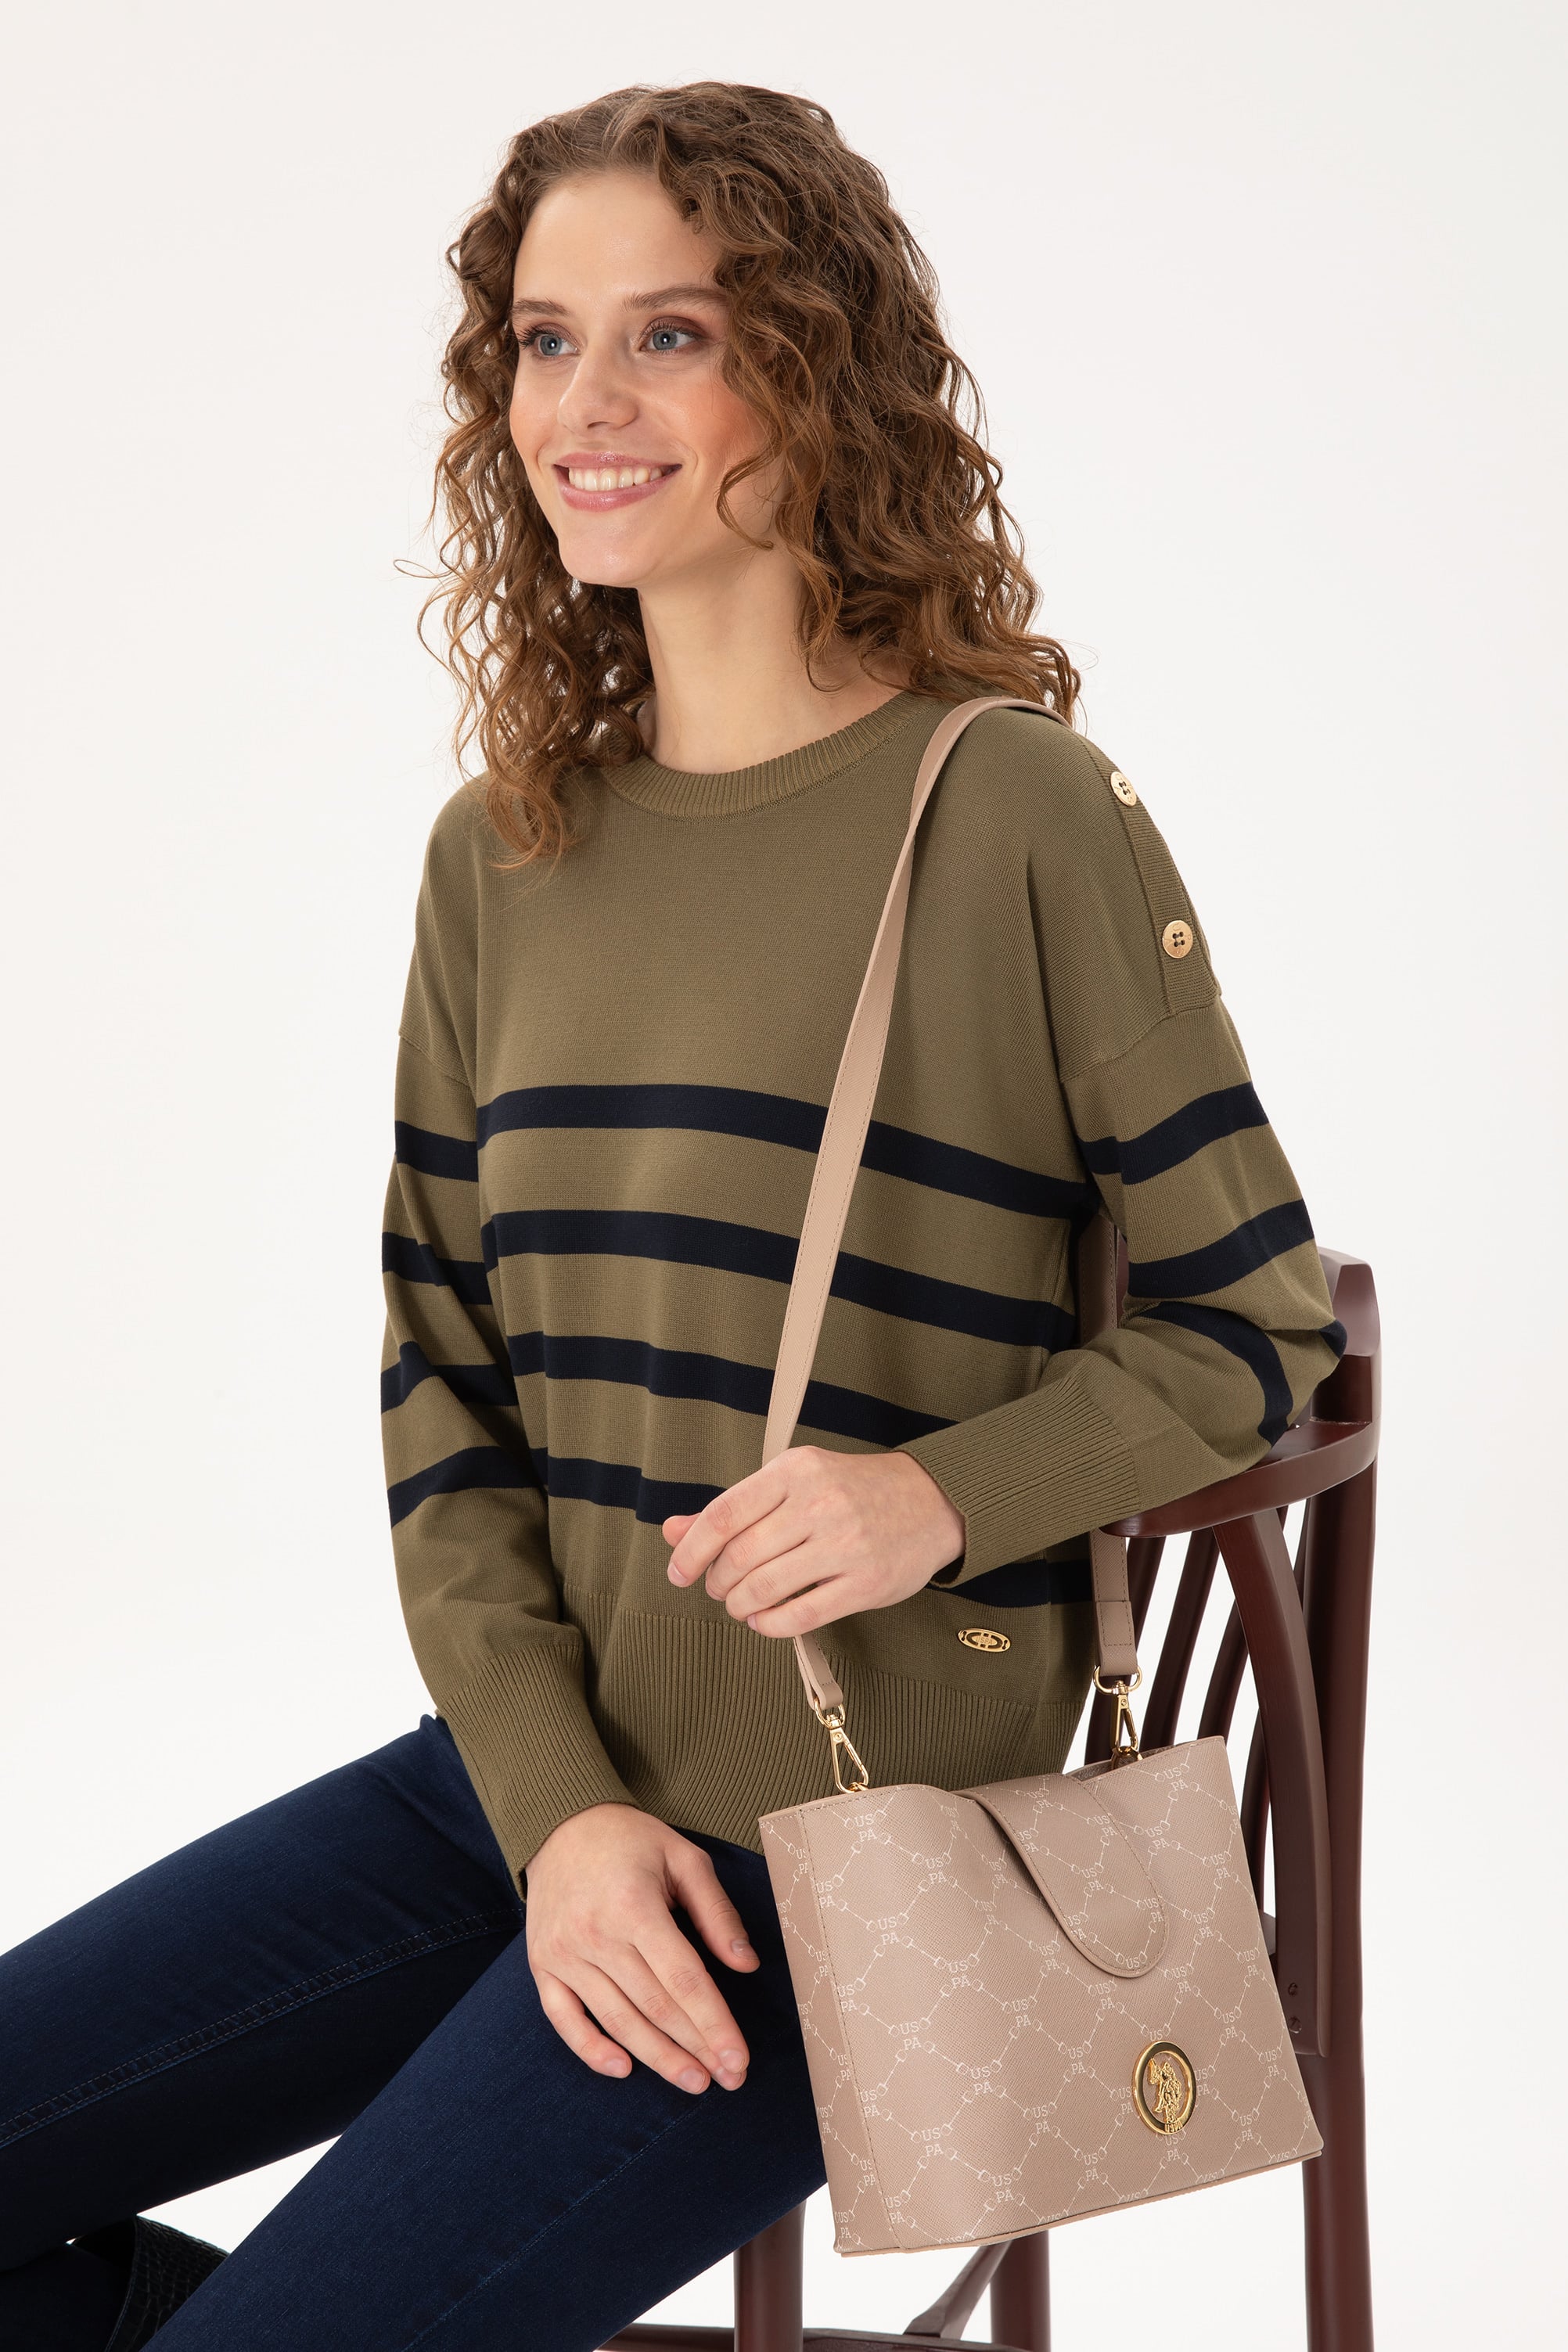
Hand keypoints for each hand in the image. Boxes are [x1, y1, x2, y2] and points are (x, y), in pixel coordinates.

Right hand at [524, 1803, 759, 2092]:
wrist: (561, 1822)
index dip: (715, 2024)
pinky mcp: (542, 1964)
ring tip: (693, 2081)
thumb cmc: (631, 1839)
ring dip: (657, 2057)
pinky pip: (564, 2018)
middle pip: (655, 2007)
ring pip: (617, 2020)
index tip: (740, 2058)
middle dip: (696, 2048)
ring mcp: (564, 1953)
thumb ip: (716, 1912)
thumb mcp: (684, 1858)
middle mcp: (596, 1935)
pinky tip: (623, 2068)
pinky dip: (591, 2049)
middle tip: (729, 2078)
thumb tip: (746, 1964)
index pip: (684, 1980)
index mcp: (634, 1906)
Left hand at [662, 1445, 964, 1636]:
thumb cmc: (850, 1490)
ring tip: (740, 1605)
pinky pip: (802, 1615)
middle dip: (717, 1582)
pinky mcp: (867, 1582)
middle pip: (740, 1556)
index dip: (691, 1550)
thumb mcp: (793, 1482)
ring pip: (765, 1588)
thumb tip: (672, 1531)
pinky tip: (765, 1620)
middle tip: (718, 1589)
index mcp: (795, 1470)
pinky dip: (770, 1624)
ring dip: (739, 1606)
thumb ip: (735, 1508)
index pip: (724, 1514)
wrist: (930, 1500)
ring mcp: (845, 1544)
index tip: (679, 1572)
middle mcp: (819, 1503)